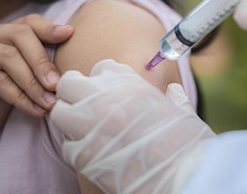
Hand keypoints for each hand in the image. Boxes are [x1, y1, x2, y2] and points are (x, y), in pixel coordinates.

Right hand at [0, 14, 73, 157]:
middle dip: (43, 60)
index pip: (26, 23)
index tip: (70, 34)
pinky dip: (20, 96)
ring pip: (8, 57)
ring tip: (49, 101)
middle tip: (58, 84)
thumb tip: (70, 62)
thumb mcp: (17, 82)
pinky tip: (34, 110)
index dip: (48, 28)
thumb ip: (34, 67)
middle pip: (19, 34)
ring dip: (34, 82)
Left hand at [51, 59, 214, 193]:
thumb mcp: (183, 114)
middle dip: (74, 92)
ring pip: (59, 112)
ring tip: (85, 128)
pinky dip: (75, 147)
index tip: (110, 91)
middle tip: (86, 105)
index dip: (104, 80)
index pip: (102, 67)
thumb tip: (174, 91)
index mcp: (132, 86)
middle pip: (69, 83)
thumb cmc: (187, 146)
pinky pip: (66, 145)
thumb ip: (175, 99)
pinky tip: (91, 152)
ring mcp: (90, 127)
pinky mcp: (82, 155)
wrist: (180, 178)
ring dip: (69, 118)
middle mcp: (106, 100)